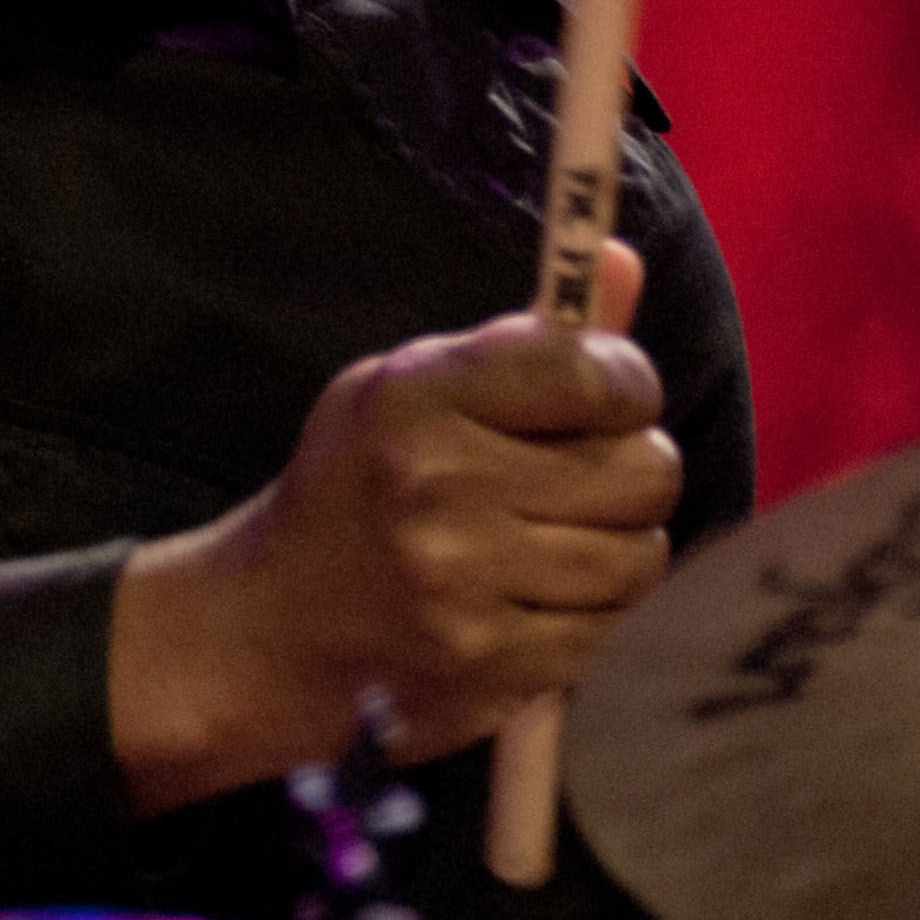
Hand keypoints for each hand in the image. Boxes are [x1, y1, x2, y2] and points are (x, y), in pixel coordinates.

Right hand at [108, 240, 680, 813]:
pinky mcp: (488, 660)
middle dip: (629, 474)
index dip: (624, 386)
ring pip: (640, 558)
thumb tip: (622, 258)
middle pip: (643, 471)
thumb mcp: (417, 388)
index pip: (594, 373)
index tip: (604, 402)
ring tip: (553, 545)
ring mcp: (462, 579)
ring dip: (615, 552)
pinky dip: (590, 619)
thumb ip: (529, 339)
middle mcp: (437, 482)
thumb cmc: (365, 484)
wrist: (277, 619)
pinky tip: (532, 601)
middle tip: (581, 482)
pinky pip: (611, 632)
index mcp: (418, 394)